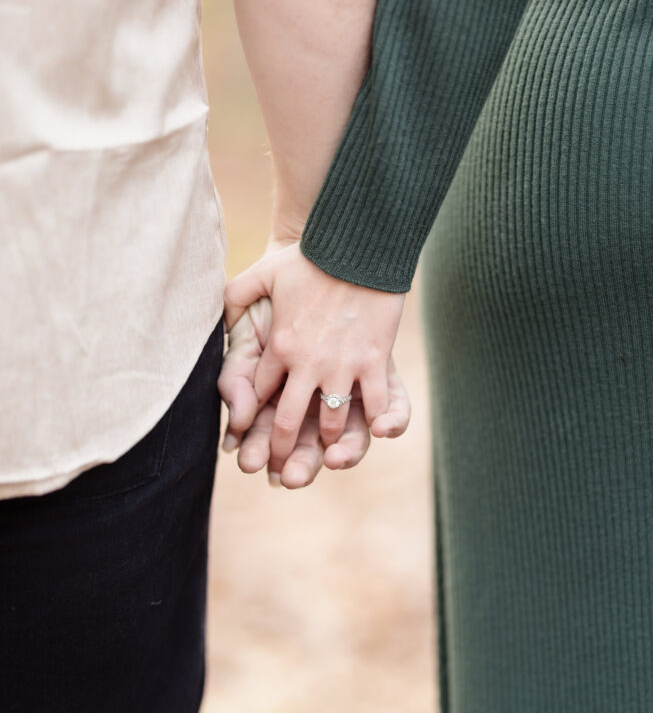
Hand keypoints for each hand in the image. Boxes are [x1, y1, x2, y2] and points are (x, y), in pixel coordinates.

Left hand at [221, 240, 409, 478]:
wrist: (357, 244)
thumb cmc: (310, 256)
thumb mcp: (261, 271)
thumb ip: (235, 295)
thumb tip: (220, 318)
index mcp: (278, 346)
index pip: (260, 393)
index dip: (255, 416)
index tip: (252, 433)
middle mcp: (306, 363)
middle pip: (286, 421)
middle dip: (281, 450)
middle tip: (280, 468)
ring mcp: (341, 365)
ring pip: (329, 421)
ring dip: (325, 442)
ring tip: (326, 453)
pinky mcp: (372, 361)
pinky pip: (373, 404)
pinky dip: (371, 423)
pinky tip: (369, 433)